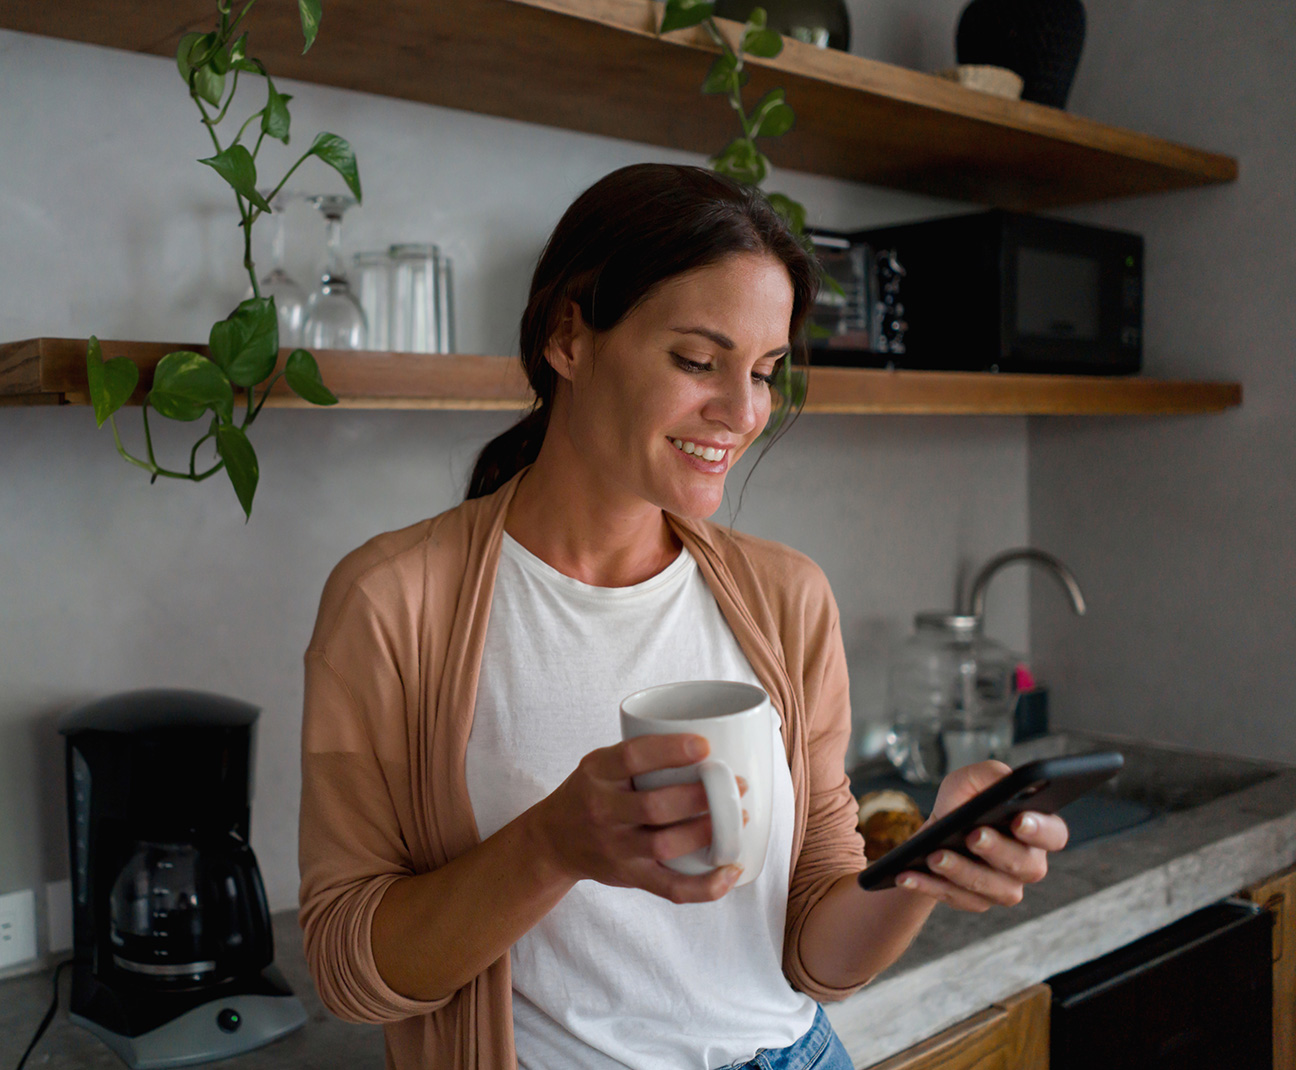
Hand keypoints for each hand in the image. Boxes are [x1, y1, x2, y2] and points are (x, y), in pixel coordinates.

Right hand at [531, 733, 746, 903]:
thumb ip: (641, 753)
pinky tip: (730, 870)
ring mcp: (615, 847)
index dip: (670, 750)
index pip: (631, 757)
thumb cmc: (591, 793)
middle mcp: (602, 810)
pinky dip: (705, 886)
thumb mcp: (600, 763)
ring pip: (664, 845)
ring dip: (707, 832)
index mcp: (596, 773)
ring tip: (738, 818)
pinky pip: (670, 888)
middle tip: (736, 783)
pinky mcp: (629, 876)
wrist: (553, 841)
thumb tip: (710, 739)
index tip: (705, 745)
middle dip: (700, 796)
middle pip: (654, 806)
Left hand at [895, 760, 1068, 912]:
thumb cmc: (963, 801)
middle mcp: (1027, 863)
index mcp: (1036, 830)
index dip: (1040, 830)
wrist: (937, 829)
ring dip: (959, 871)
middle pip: (1024, 865)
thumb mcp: (971, 780)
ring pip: (989, 887)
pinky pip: (956, 898)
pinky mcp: (976, 902)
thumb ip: (990, 775)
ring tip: (933, 855)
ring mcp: (1004, 888)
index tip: (1018, 819)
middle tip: (972, 835)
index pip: (1054, 834)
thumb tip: (1004, 780)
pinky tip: (907, 875)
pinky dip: (929, 885)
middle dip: (997, 849)